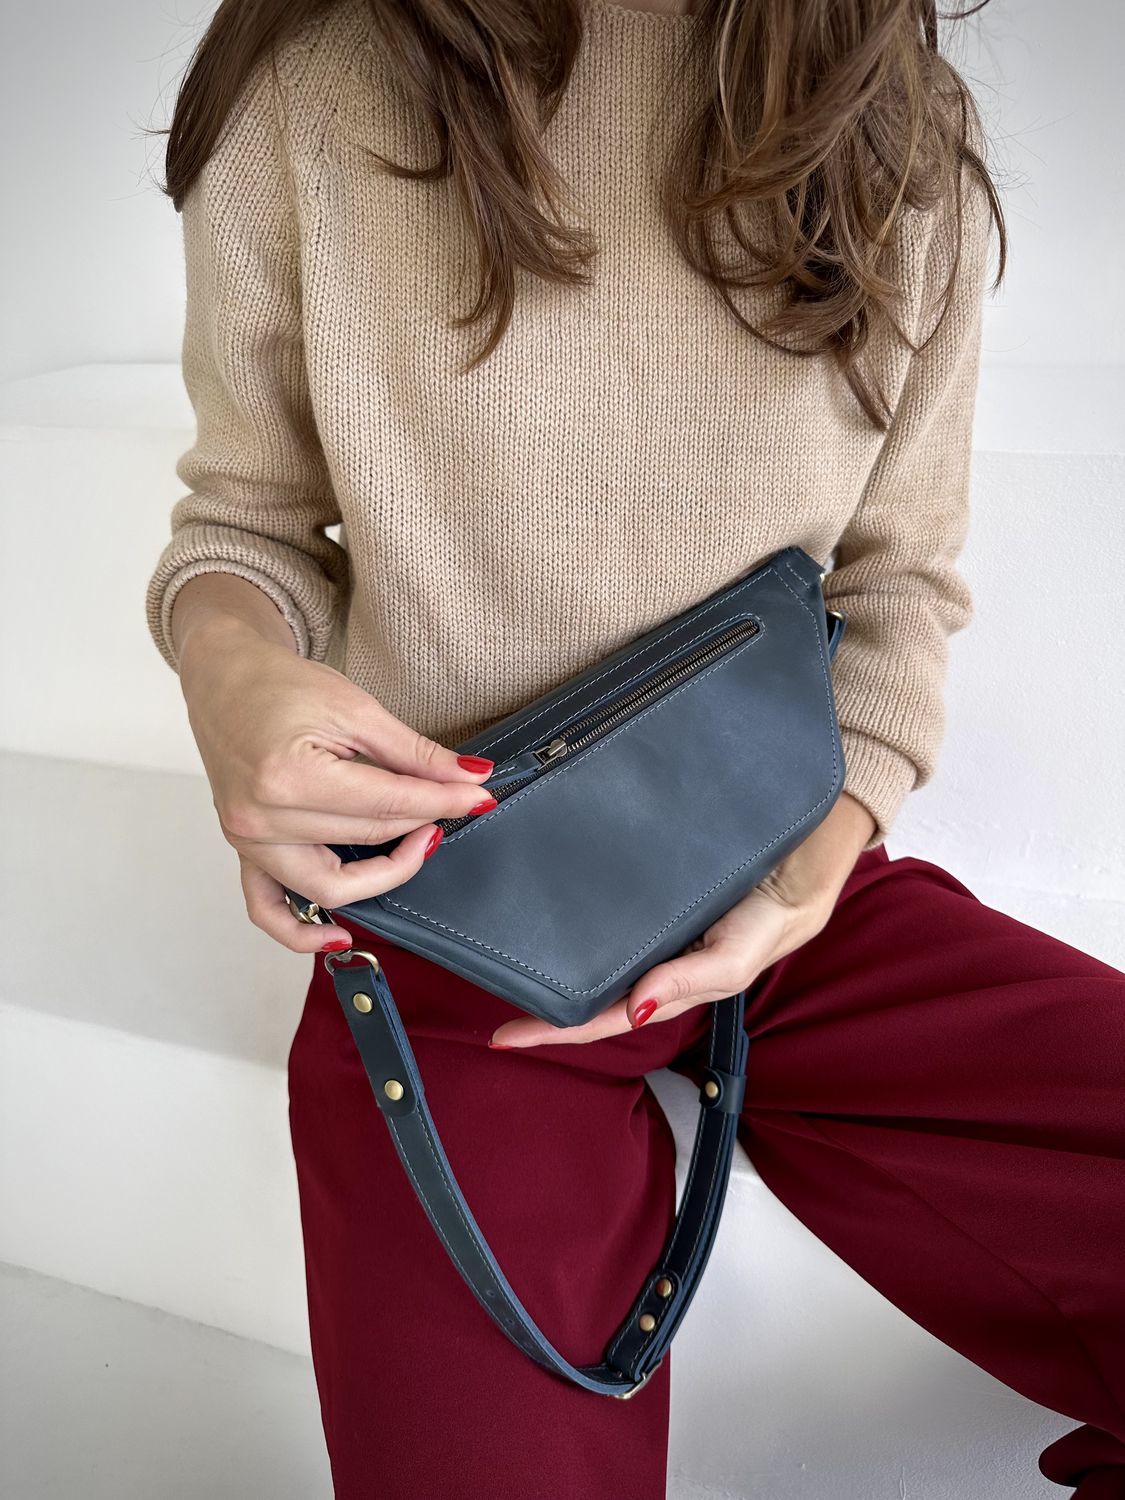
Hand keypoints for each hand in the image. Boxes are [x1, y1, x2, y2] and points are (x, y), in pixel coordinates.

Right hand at [176, 606, 497, 952]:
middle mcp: (261, 819)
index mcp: (288, 777)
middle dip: (420, 823)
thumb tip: (470, 778)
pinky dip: (302, 932)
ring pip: (330, 886)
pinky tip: (338, 935)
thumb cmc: (280, 686)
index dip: (442, 801)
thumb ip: (414, 753)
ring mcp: (248, 841)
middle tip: (456, 801)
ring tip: (418, 842)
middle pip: (366, 840)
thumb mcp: (356, 709)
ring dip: (383, 872)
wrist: (225, 679)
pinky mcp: (244, 850)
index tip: (478, 795)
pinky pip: (268, 909)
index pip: (388, 805)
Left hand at [488, 791, 876, 1046]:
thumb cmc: (778, 913)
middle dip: (539, 995)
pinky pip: (606, 899)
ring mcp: (648, 919)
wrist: (808, 848)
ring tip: (502, 947)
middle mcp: (651, 953)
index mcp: (668, 981)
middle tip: (485, 986)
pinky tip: (546, 894)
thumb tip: (634, 1008)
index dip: (555, 1030)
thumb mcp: (738, 954)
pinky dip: (576, 904)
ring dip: (550, 949)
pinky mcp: (650, 880)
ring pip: (591, 943)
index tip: (504, 1037)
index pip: (603, 1016)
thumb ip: (690, 981)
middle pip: (587, 984)